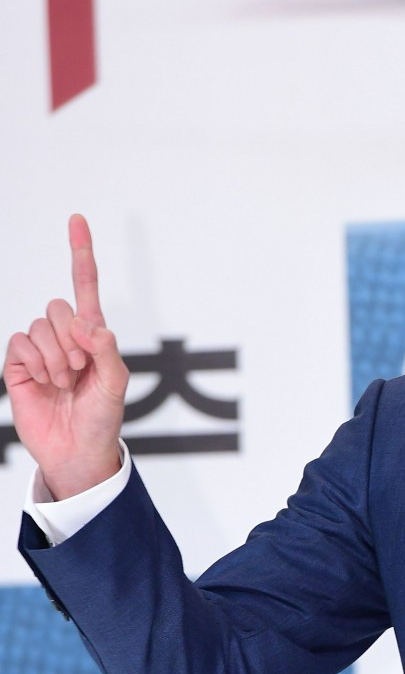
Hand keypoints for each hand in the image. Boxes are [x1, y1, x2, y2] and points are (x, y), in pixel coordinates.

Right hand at [3, 213, 129, 499]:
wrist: (77, 452)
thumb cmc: (102, 420)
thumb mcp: (116, 386)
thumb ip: (107, 350)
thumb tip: (89, 324)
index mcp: (92, 336)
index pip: (85, 287)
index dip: (80, 254)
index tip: (77, 220)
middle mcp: (65, 337)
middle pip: (59, 307)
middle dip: (72, 339)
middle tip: (80, 370)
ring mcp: (40, 350)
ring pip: (40, 326)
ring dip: (56, 357)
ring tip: (64, 383)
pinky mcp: (18, 365)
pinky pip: (20, 343)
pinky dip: (35, 362)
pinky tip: (44, 382)